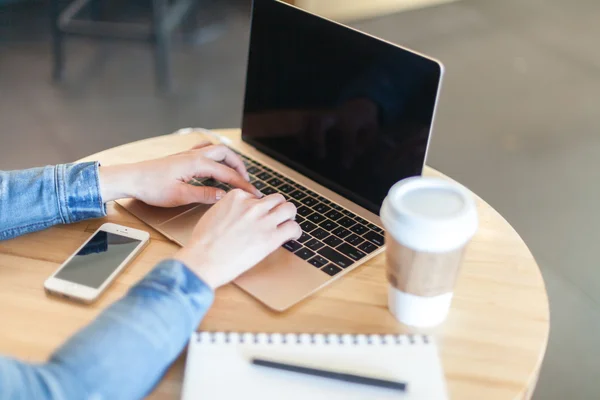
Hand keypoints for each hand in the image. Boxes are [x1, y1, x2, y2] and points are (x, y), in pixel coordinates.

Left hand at [98, 142, 261, 206]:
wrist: (131, 178)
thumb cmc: (152, 187)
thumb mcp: (180, 196)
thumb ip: (204, 195)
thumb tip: (224, 195)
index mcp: (197, 164)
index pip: (227, 174)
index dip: (242, 184)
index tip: (253, 193)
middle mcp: (194, 155)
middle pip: (226, 155)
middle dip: (240, 167)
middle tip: (247, 182)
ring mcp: (188, 155)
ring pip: (216, 150)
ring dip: (228, 159)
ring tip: (235, 173)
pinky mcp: (181, 158)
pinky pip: (204, 151)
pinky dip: (214, 156)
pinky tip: (214, 164)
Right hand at [173, 190, 300, 288]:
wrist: (203, 259)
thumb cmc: (203, 243)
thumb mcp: (213, 215)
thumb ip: (229, 210)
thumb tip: (237, 215)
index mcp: (236, 197)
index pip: (256, 196)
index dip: (259, 207)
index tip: (258, 216)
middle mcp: (252, 205)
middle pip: (276, 199)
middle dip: (277, 208)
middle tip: (277, 218)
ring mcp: (263, 220)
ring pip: (289, 208)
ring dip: (289, 216)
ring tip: (287, 224)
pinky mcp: (271, 237)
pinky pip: (293, 227)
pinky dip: (296, 232)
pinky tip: (292, 236)